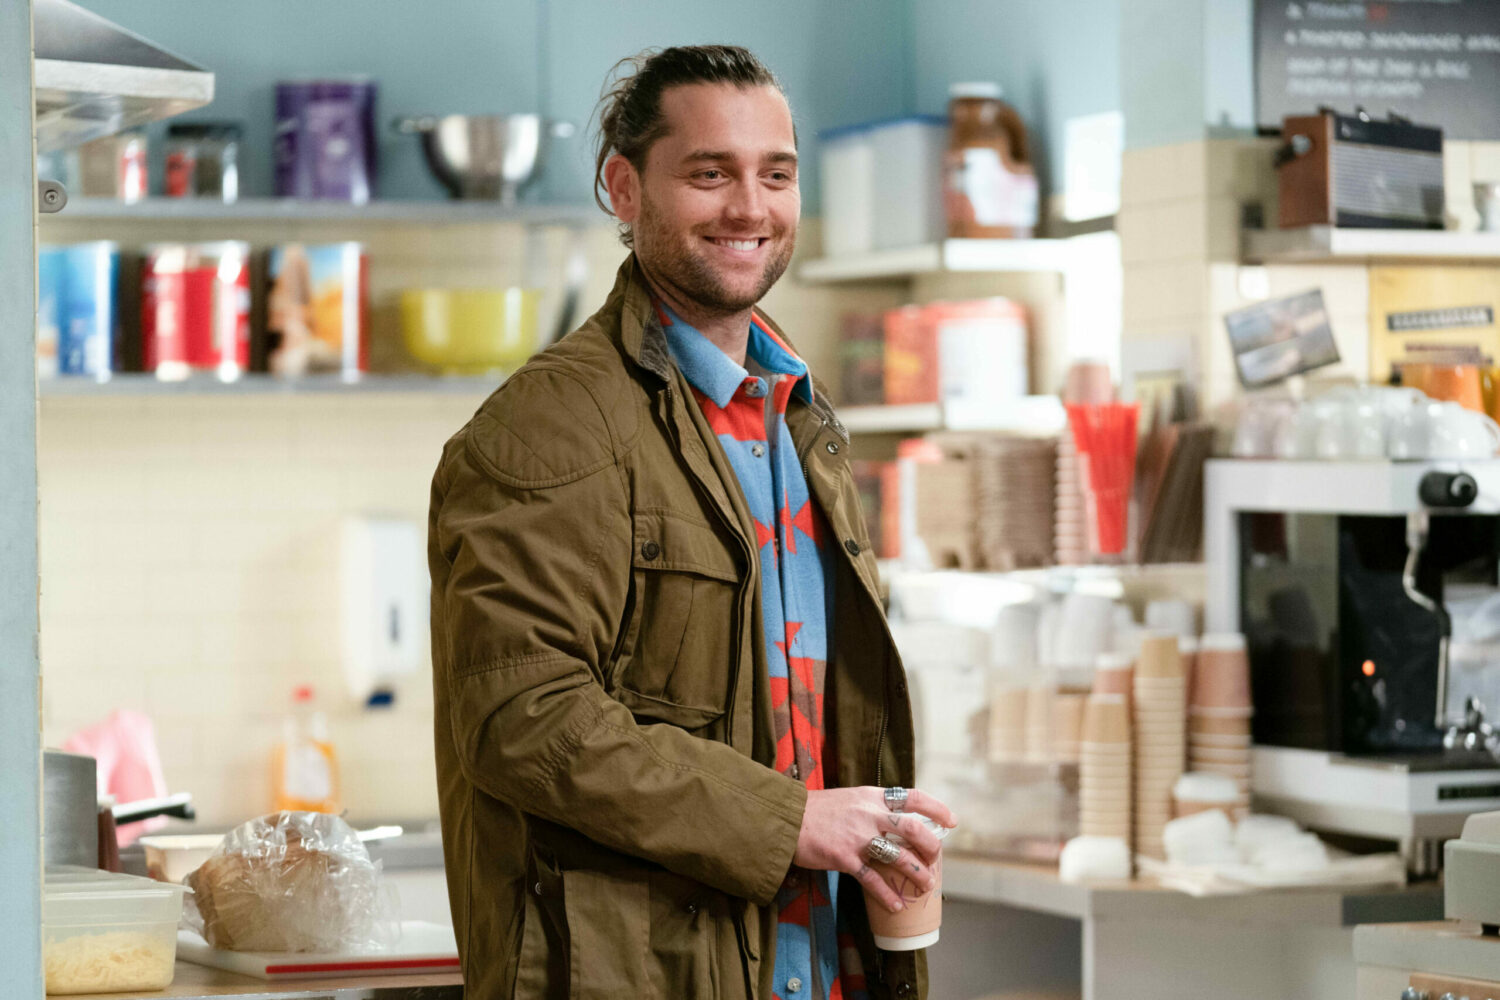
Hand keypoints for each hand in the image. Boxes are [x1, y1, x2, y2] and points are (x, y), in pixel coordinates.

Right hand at [792, 786, 956, 913]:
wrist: (786, 819)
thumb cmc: (816, 810)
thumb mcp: (849, 799)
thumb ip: (872, 807)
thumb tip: (897, 821)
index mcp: (871, 796)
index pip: (913, 797)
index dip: (936, 809)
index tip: (951, 821)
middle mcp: (868, 813)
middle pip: (912, 828)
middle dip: (931, 846)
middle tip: (936, 859)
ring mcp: (857, 836)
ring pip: (898, 856)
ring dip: (917, 874)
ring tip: (926, 886)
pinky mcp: (844, 857)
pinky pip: (872, 879)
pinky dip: (887, 895)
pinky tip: (896, 905)